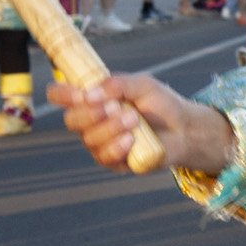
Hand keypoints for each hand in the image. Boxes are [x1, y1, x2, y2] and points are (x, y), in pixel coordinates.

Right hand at [49, 74, 232, 173]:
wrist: (184, 129)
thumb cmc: (161, 104)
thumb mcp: (143, 85)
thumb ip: (118, 84)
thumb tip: (91, 93)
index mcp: (93, 98)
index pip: (60, 95)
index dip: (62, 94)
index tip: (80, 94)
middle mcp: (91, 122)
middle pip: (71, 120)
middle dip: (91, 113)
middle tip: (115, 107)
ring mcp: (100, 143)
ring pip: (89, 139)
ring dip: (111, 128)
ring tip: (134, 120)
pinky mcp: (113, 162)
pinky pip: (104, 157)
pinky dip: (117, 147)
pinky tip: (132, 140)